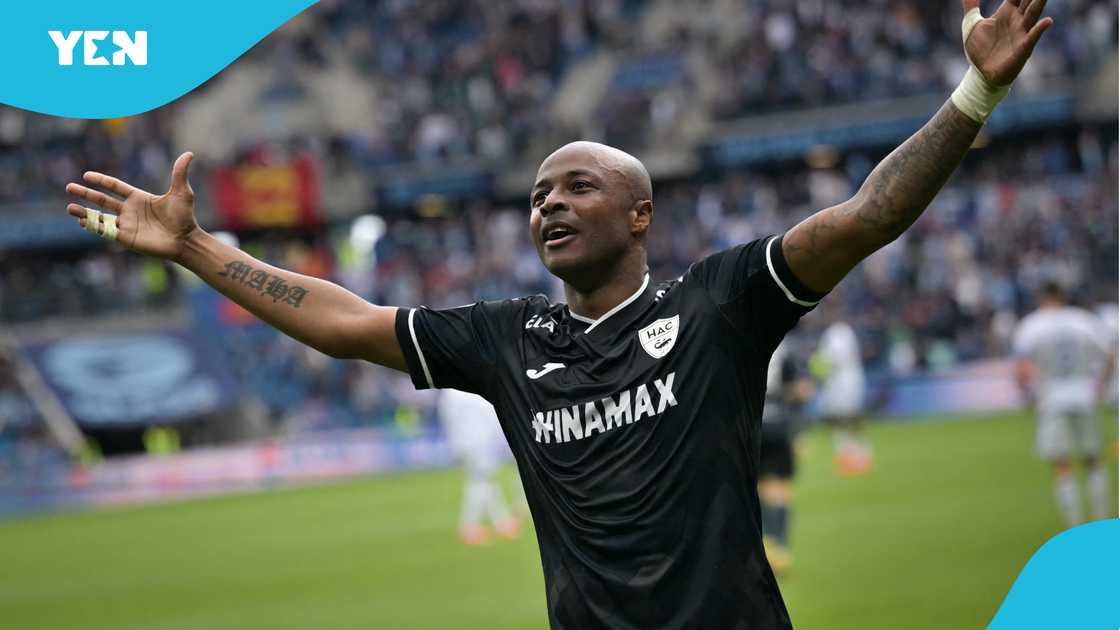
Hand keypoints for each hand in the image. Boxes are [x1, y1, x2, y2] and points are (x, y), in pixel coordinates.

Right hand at [66, 152, 199, 262]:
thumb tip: (189, 153)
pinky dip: (94, 227)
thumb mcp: (182, 192)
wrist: (186, 240)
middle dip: (86, 194)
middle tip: (69, 187)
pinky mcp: (126, 238)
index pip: (115, 186)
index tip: (87, 175)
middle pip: (102, 200)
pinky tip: (83, 222)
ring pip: (100, 217)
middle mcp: (129, 210)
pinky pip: (106, 232)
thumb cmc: (184, 217)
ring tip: (69, 208)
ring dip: (84, 213)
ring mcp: (126, 224)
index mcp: (138, 197)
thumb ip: (179, 173)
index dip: (101, 180)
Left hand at [963, 0, 1053, 86]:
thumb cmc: (979, 50)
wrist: (980, 75)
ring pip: (1033, 14)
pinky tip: (1047, 21)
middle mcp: (1017, 20)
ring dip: (1039, 3)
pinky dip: (1040, 29)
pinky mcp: (1022, 48)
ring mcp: (1021, 33)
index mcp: (1006, 12)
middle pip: (1029, 0)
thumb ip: (970, 5)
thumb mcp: (971, 24)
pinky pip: (1032, 37)